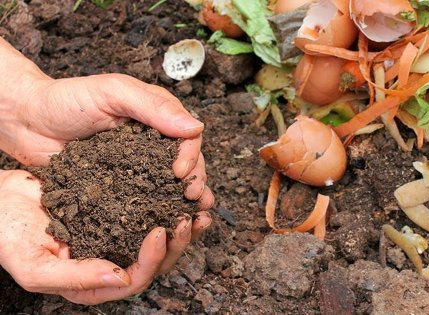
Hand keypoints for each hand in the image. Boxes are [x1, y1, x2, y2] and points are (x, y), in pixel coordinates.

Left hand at [0, 38, 212, 207]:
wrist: (26, 122)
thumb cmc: (66, 99)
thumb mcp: (113, 93)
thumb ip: (153, 108)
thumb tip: (196, 127)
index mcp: (157, 116)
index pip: (188, 138)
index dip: (191, 156)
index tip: (180, 173)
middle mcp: (153, 143)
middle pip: (187, 163)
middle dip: (195, 181)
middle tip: (192, 199)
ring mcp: (138, 166)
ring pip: (170, 185)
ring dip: (184, 201)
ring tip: (192, 217)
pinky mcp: (121, 186)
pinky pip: (144, 199)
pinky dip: (157, 212)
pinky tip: (165, 224)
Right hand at [0, 170, 211, 304]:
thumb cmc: (8, 235)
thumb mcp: (34, 265)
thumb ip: (75, 277)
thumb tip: (121, 279)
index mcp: (93, 282)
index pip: (134, 279)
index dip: (152, 260)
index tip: (160, 232)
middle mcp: (109, 262)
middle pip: (155, 262)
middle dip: (177, 243)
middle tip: (188, 218)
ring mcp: (115, 236)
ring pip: (158, 238)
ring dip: (181, 225)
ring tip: (197, 208)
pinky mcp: (118, 212)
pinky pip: (149, 210)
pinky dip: (166, 203)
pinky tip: (178, 191)